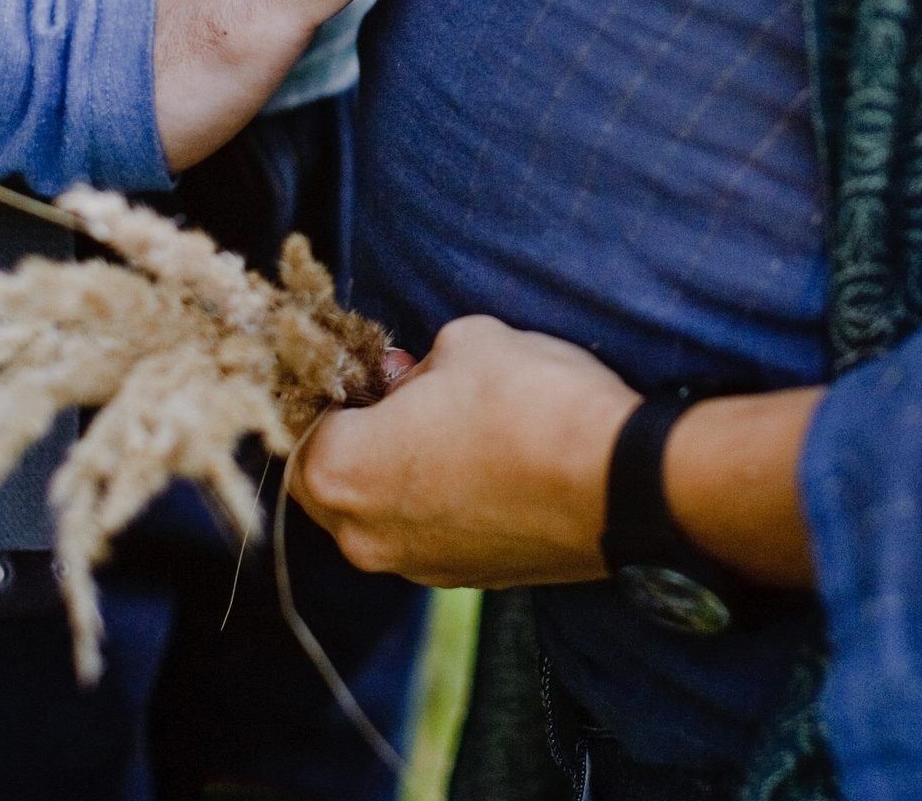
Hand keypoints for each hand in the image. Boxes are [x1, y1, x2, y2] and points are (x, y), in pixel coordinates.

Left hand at [292, 316, 638, 587]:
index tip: (366, 363)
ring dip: (401, 469)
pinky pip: (430, 532)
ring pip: (382, 510)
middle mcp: (365, 537)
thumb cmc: (531, 404)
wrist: (621, 482)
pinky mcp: (469, 579)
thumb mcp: (464, 342)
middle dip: (358, 433)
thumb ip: (416, 363)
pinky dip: (442, 500)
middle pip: (332, 479)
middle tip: (404, 389)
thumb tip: (407, 379)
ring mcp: (418, 567)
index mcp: (341, 473)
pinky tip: (487, 461)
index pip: (299, 427)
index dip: (332, 386)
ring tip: (454, 422)